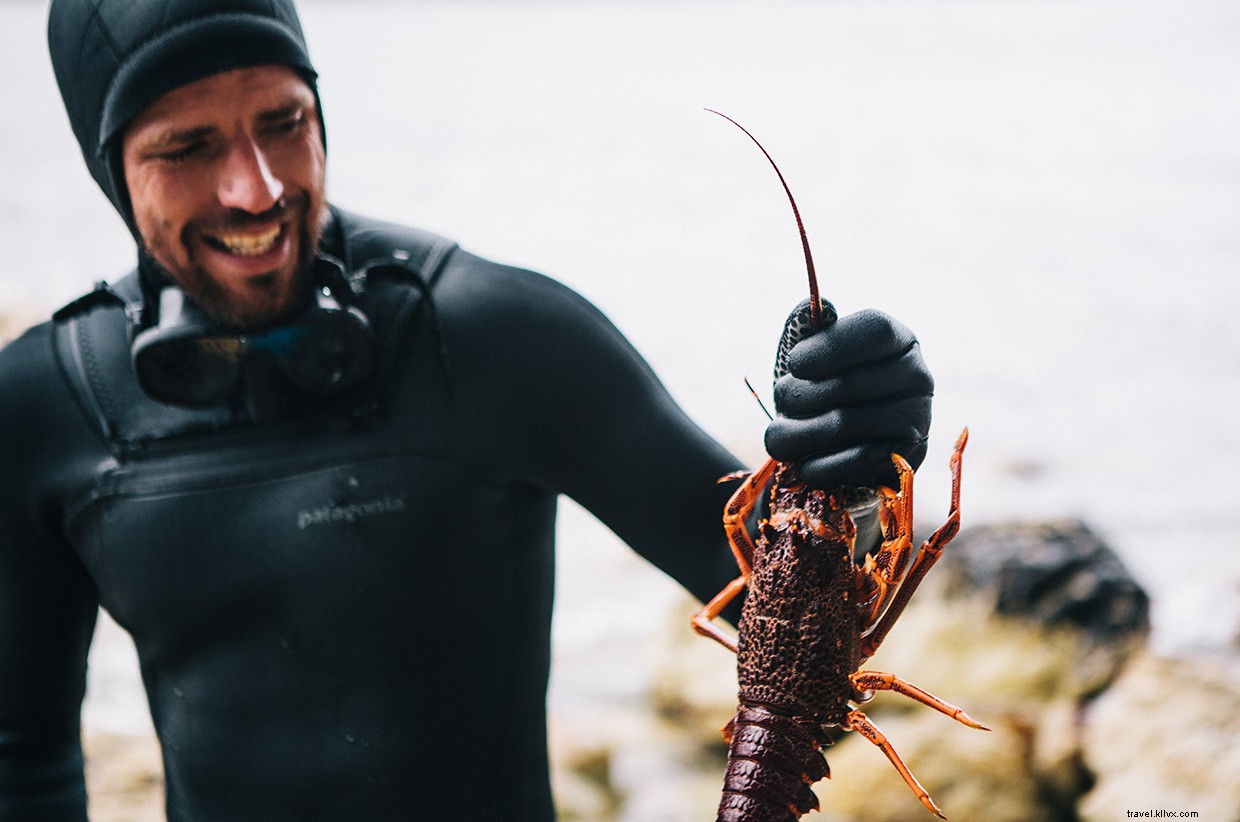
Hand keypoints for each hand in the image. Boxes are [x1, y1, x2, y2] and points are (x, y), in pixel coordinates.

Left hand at [764, 301, 932, 488]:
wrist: (840, 452)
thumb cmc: (822, 393)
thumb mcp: (813, 357)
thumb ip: (809, 329)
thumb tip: (814, 307)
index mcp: (898, 339)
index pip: (874, 330)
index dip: (830, 347)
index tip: (795, 363)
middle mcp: (918, 376)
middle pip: (850, 383)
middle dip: (800, 396)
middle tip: (782, 403)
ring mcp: (918, 420)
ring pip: (845, 424)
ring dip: (798, 433)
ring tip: (779, 435)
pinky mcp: (907, 461)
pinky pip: (854, 463)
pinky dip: (819, 464)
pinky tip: (804, 462)